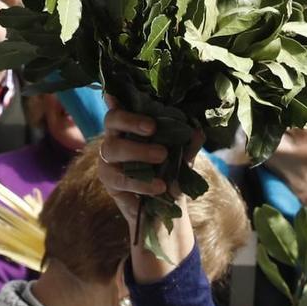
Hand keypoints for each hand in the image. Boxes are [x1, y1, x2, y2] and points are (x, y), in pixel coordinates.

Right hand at [98, 105, 200, 278]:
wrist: (164, 210)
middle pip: (111, 120)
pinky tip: (159, 186)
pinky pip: (121, 178)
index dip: (116, 98)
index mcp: (131, 127)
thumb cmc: (169, 174)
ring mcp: (108, 159)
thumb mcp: (183, 159)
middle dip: (131, 121)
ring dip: (138, 151)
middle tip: (153, 128)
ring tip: (162, 157)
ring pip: (113, 148)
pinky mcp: (109, 180)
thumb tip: (197, 131)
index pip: (120, 105)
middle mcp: (115, 137)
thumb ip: (187, 145)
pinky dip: (141, 182)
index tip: (121, 95)